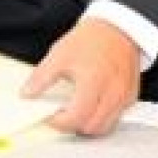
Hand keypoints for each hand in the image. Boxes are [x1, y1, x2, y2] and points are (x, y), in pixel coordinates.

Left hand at [23, 17, 140, 136]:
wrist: (115, 29)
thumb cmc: (90, 40)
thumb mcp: (58, 55)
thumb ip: (41, 78)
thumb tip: (27, 94)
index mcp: (93, 83)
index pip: (76, 117)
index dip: (59, 122)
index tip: (49, 116)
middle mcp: (112, 94)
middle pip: (92, 127)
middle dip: (73, 126)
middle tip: (60, 115)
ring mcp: (124, 97)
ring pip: (106, 127)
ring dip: (88, 124)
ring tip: (74, 111)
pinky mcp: (131, 97)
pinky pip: (116, 117)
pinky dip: (101, 117)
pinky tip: (90, 104)